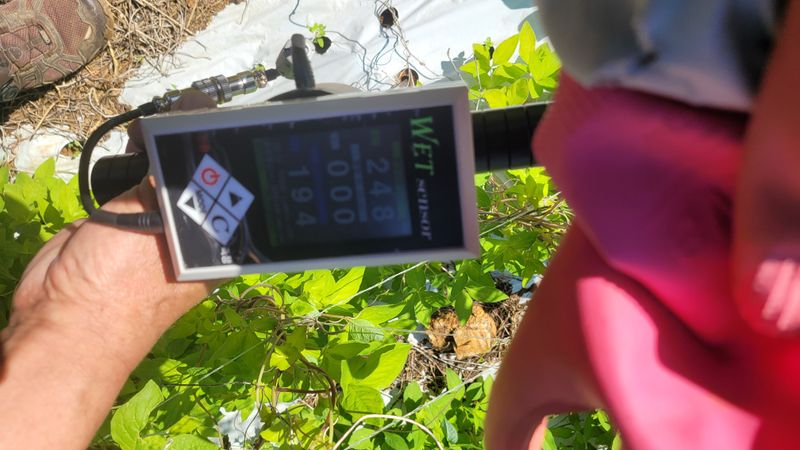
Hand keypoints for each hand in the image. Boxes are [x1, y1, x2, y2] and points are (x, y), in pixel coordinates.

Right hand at [0, 91, 220, 449]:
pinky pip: (141, 168)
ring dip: (167, 138)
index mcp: (225, 238)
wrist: (63, 313)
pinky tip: (136, 135)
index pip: (246, 184)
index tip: (236, 118)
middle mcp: (200, 224)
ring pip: (175, 162)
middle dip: (202, 138)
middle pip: (212, 168)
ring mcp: (163, 215)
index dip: (243, 150)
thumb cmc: (126, 285)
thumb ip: (178, 174)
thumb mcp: (165, 226)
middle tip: (188, 112)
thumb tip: (194, 119)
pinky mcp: (127, 208)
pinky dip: (138, 148)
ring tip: (162, 120)